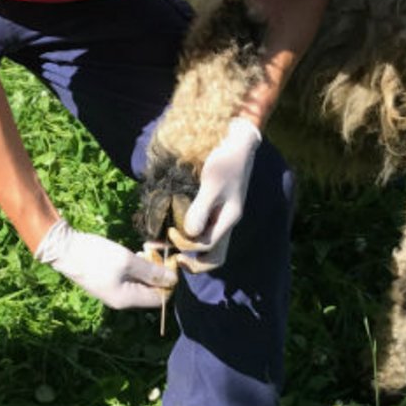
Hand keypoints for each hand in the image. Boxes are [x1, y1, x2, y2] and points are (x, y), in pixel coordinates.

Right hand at [35, 218, 176, 308]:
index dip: (169, 281)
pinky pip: (131, 277)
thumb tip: (173, 279)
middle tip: (157, 250)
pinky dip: (137, 265)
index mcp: (127, 299)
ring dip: (148, 266)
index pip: (160, 298)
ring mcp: (114, 290)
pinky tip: (137, 252)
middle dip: (158, 271)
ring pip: (142, 282)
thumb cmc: (96, 256)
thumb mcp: (127, 260)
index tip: (169, 261)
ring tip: (147, 248)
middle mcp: (122, 299)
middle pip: (151, 290)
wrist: (64, 249)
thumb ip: (151, 271)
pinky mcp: (109, 280)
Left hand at [167, 118, 260, 272]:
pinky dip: (190, 236)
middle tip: (172, 257)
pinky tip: (173, 227)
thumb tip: (189, 234)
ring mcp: (221, 216)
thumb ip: (201, 208)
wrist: (238, 141)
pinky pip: (204, 231)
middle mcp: (225, 222)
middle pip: (214, 258)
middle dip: (193, 263)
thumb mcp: (212, 182)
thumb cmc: (225, 159)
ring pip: (209, 247)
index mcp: (228, 219)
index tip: (170, 232)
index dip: (186, 244)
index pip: (206, 247)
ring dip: (190, 251)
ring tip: (167, 244)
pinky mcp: (214, 208)